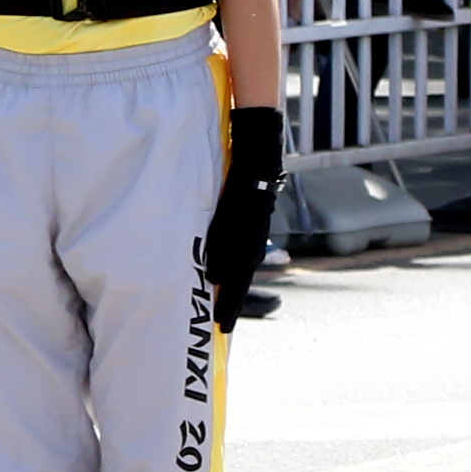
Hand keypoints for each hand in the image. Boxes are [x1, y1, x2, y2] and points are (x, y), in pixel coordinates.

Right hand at [203, 104, 284, 322]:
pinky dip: (222, 258)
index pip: (245, 272)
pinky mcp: (241, 206)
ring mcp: (250, 220)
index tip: (225, 320)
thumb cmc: (245, 175)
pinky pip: (229, 236)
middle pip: (245, 274)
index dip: (236, 296)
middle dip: (234, 302)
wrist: (258, 144)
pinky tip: (213, 277)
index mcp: (254, 233)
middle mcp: (255, 231)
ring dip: (229, 289)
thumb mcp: (238, 204)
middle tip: (223, 328)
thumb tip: (212, 248)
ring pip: (239, 261)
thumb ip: (228, 227)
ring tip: (218, 311)